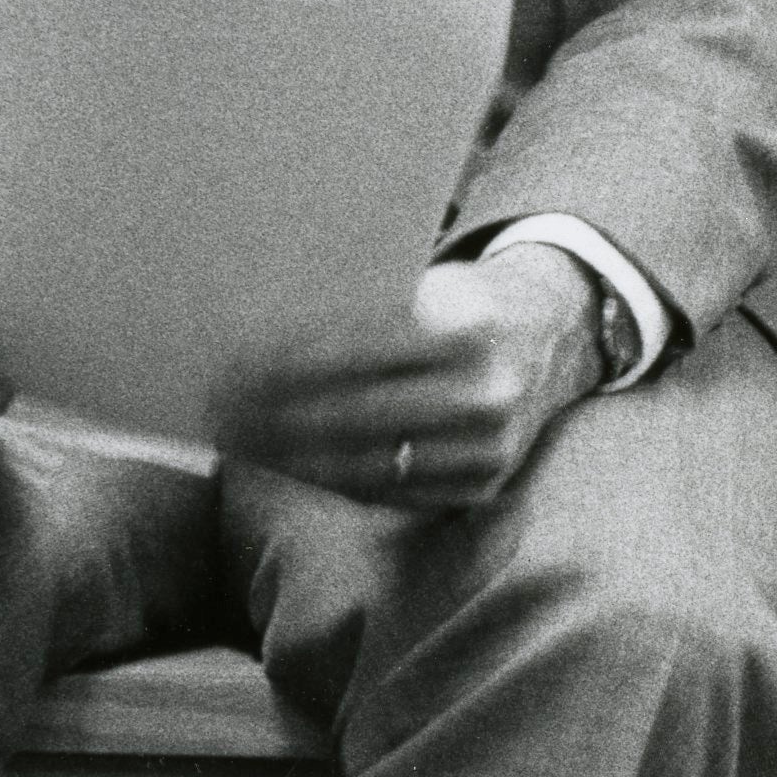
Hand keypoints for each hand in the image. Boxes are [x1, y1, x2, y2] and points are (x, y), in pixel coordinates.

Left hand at [216, 238, 605, 515]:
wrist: (554, 336)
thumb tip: (264, 332)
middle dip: (278, 417)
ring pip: (368, 464)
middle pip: (354, 416)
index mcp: (466, 333)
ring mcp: (489, 448)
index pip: (355, 356)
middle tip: (221, 411)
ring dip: (295, 457)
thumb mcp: (429, 284)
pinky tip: (292, 466)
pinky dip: (336, 480)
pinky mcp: (483, 485)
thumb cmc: (467, 303)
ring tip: (243, 442)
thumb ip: (368, 310)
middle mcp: (484, 395)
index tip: (234, 366)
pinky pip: (393, 493)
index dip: (288, 364)